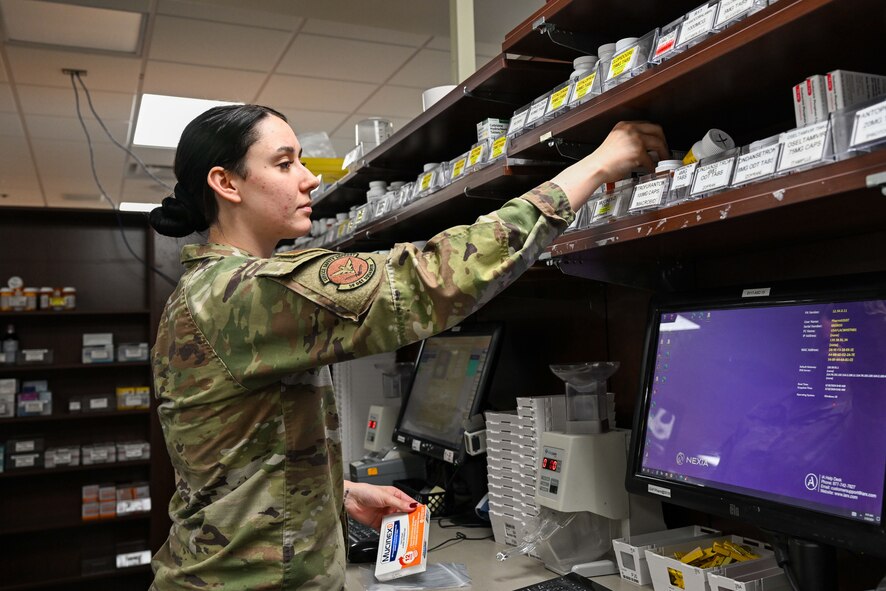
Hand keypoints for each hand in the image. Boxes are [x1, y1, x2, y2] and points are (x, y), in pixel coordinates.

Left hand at [343, 480, 418, 529]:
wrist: (350, 499)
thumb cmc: (366, 492)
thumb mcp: (385, 496)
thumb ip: (399, 503)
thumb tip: (412, 507)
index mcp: (394, 496)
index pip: (408, 503)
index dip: (415, 508)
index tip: (422, 515)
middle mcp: (390, 506)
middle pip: (403, 514)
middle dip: (409, 520)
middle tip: (415, 527)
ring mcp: (384, 515)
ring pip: (396, 523)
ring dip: (400, 528)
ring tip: (406, 533)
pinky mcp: (377, 523)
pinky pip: (386, 530)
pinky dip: (389, 534)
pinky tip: (393, 537)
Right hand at [552, 121, 668, 211]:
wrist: (595, 168)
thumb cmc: (603, 160)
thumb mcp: (616, 142)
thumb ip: (630, 140)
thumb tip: (645, 148)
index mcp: (624, 125)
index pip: (646, 124)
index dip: (655, 134)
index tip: (658, 141)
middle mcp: (630, 129)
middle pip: (656, 130)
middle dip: (663, 141)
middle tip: (664, 150)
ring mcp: (635, 139)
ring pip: (658, 142)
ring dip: (663, 152)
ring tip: (663, 159)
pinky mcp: (637, 152)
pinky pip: (651, 160)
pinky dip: (653, 166)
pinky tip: (651, 169)